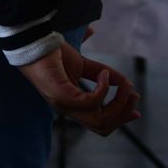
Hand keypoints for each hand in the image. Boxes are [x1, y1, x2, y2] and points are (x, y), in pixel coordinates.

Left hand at [18, 44, 140, 135]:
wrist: (32, 41)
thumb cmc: (51, 53)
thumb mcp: (81, 63)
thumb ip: (100, 73)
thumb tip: (125, 80)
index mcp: (72, 104)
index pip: (98, 123)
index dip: (119, 120)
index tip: (136, 111)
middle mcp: (68, 108)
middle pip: (103, 127)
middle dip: (122, 113)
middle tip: (133, 95)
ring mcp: (64, 104)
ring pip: (100, 120)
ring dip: (118, 105)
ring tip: (126, 86)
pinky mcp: (61, 96)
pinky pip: (91, 102)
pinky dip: (104, 90)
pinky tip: (105, 75)